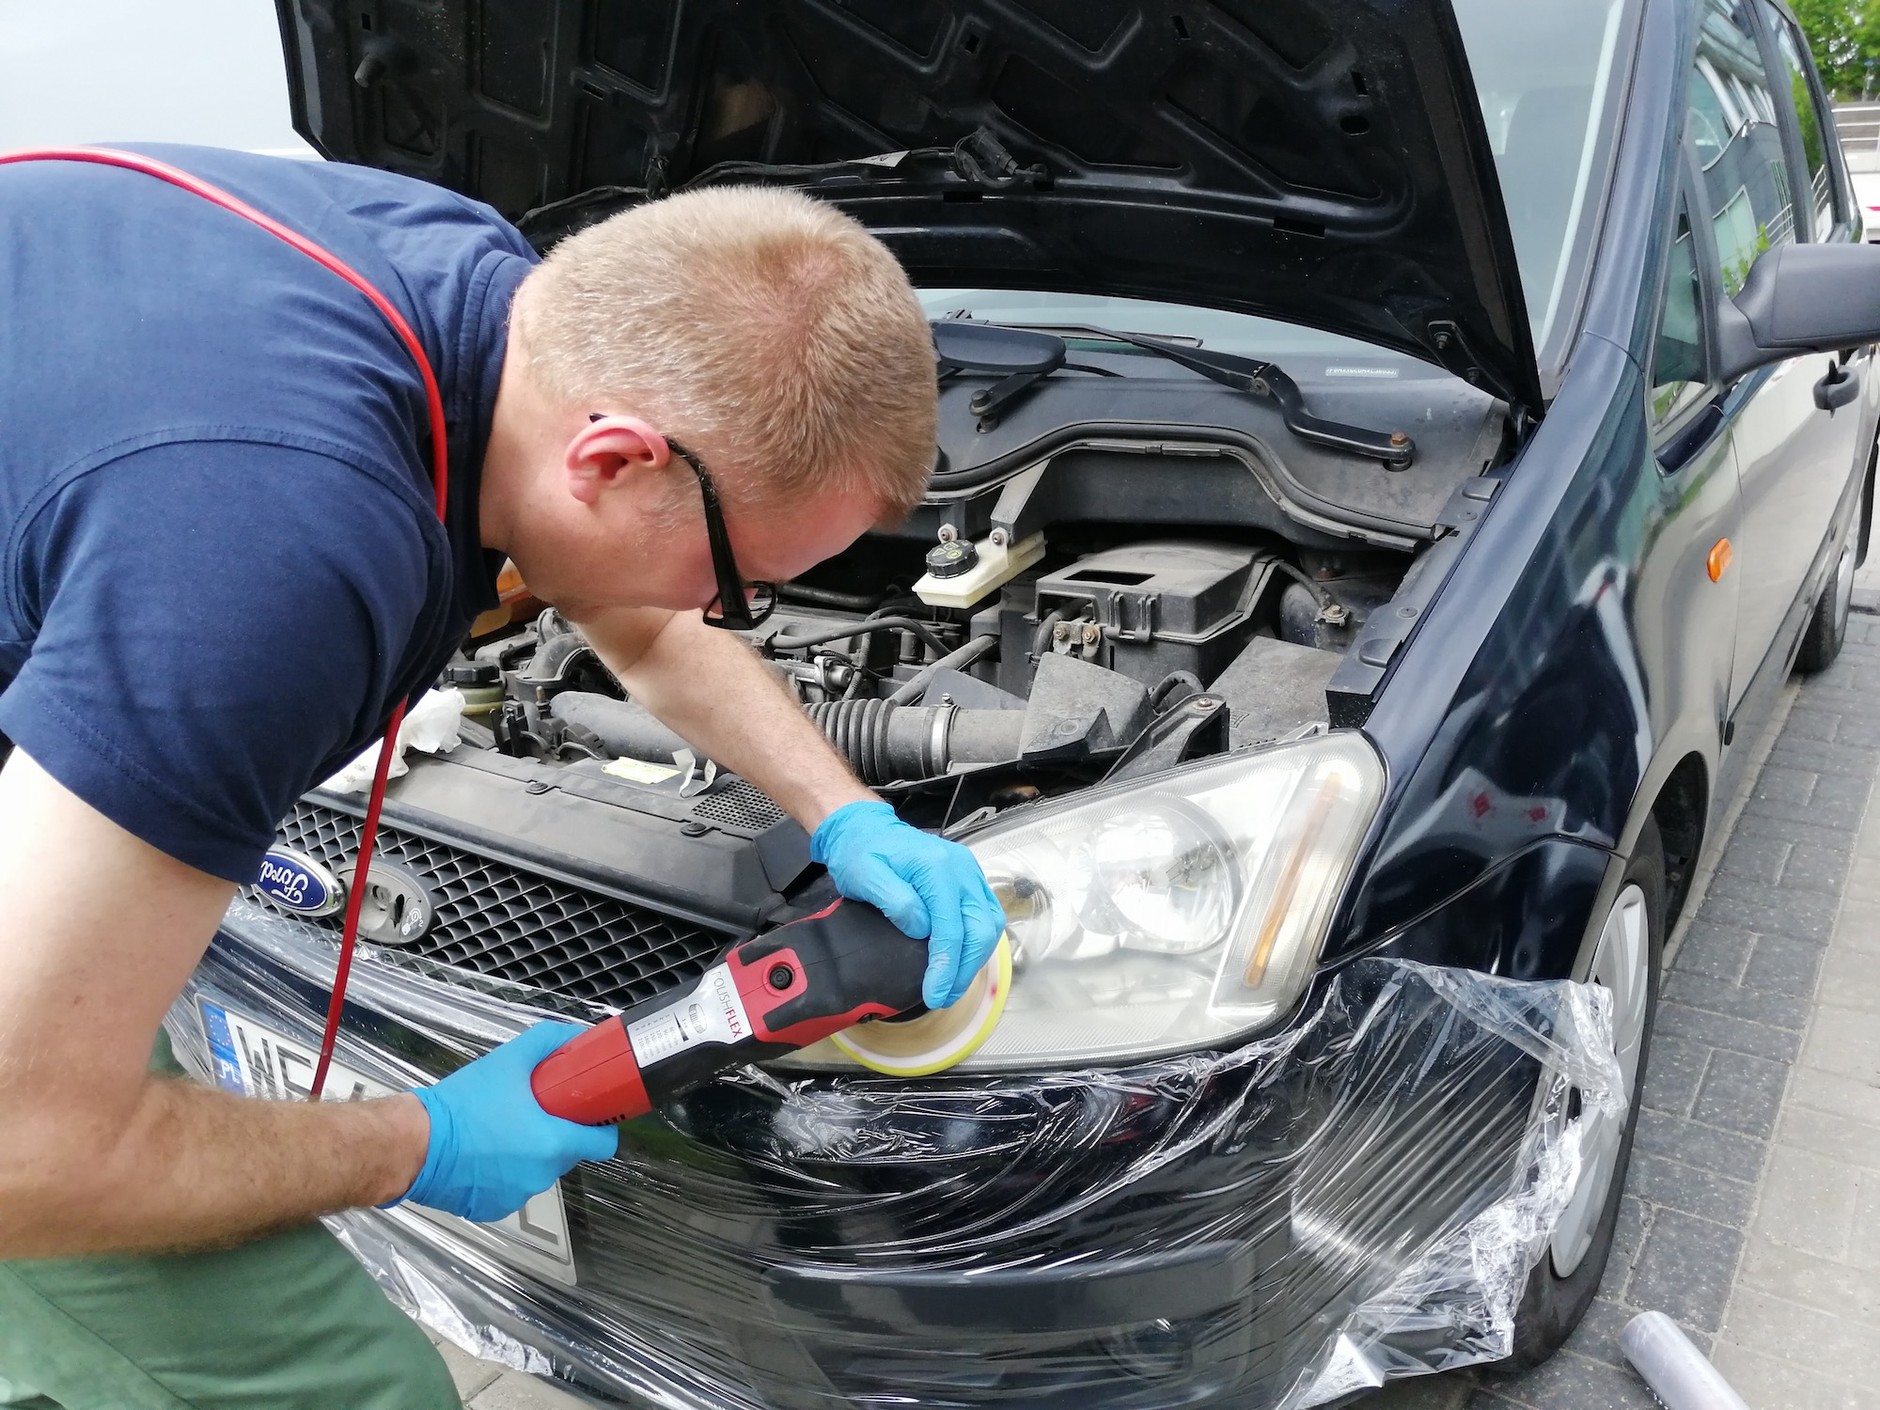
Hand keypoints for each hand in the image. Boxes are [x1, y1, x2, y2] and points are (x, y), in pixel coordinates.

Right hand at [398, 1021, 619, 1222]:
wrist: (414, 1143)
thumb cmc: (462, 1106)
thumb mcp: (510, 1061)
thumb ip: (550, 1043)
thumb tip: (577, 1036)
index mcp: (553, 1143)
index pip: (603, 1143)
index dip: (600, 1125)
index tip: (590, 1112)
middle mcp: (541, 1175)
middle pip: (567, 1152)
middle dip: (556, 1132)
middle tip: (534, 1110)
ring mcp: (517, 1196)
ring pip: (538, 1170)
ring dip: (529, 1153)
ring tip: (501, 1129)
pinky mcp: (493, 1209)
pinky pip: (512, 1188)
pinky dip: (504, 1173)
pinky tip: (484, 1154)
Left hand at [810, 800, 1006, 1008]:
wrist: (867, 830)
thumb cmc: (863, 853)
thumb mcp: (865, 875)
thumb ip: (895, 901)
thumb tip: (922, 930)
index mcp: (938, 868)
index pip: (952, 928)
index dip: (946, 966)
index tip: (934, 993)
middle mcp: (963, 869)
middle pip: (980, 929)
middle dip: (965, 969)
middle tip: (943, 996)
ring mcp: (970, 874)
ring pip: (989, 925)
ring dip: (975, 960)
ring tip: (952, 986)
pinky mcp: (969, 880)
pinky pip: (986, 916)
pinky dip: (977, 944)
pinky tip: (961, 962)